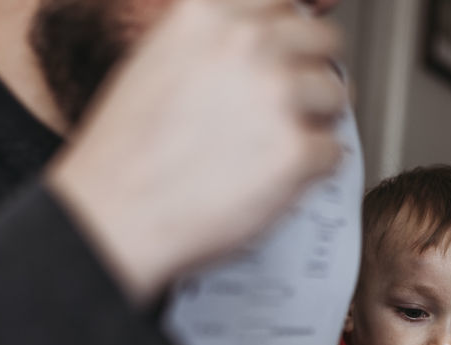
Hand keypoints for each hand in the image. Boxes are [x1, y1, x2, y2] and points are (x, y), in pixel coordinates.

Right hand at [46, 0, 347, 303]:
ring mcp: (277, 95)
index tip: (287, 55)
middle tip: (286, 108)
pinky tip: (271, 180)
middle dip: (310, 73)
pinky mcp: (296, 149)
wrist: (114, 217)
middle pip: (323, 40)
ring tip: (274, 148)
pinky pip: (333, 152)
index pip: (282, 2)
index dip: (286, 35)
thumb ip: (214, 40)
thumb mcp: (159, 59)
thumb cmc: (126, 153)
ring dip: (316, 121)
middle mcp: (249, 43)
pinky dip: (311, 170)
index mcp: (212, 12)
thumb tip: (261, 38)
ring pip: (336, 94)